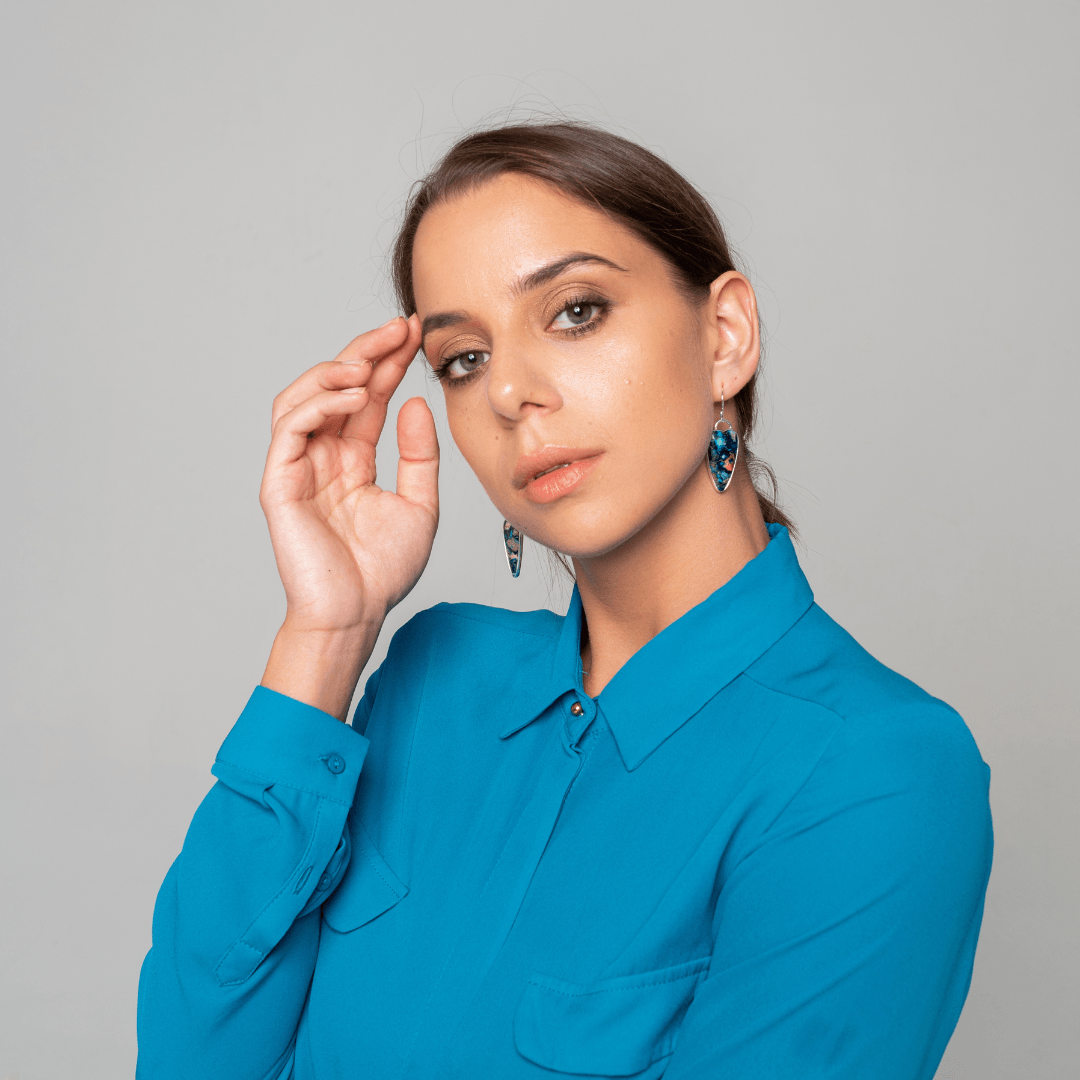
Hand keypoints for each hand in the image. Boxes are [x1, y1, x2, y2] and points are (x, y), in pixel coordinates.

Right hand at [258, 316, 437, 715]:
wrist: (356, 613)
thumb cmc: (383, 570)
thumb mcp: (419, 505)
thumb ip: (418, 456)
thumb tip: (416, 405)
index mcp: (352, 460)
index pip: (368, 399)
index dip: (389, 363)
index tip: (417, 334)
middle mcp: (323, 457)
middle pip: (336, 388)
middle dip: (366, 352)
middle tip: (400, 327)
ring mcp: (298, 467)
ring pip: (303, 397)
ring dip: (336, 371)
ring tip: (372, 361)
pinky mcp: (280, 482)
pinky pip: (291, 428)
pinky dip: (319, 405)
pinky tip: (353, 398)